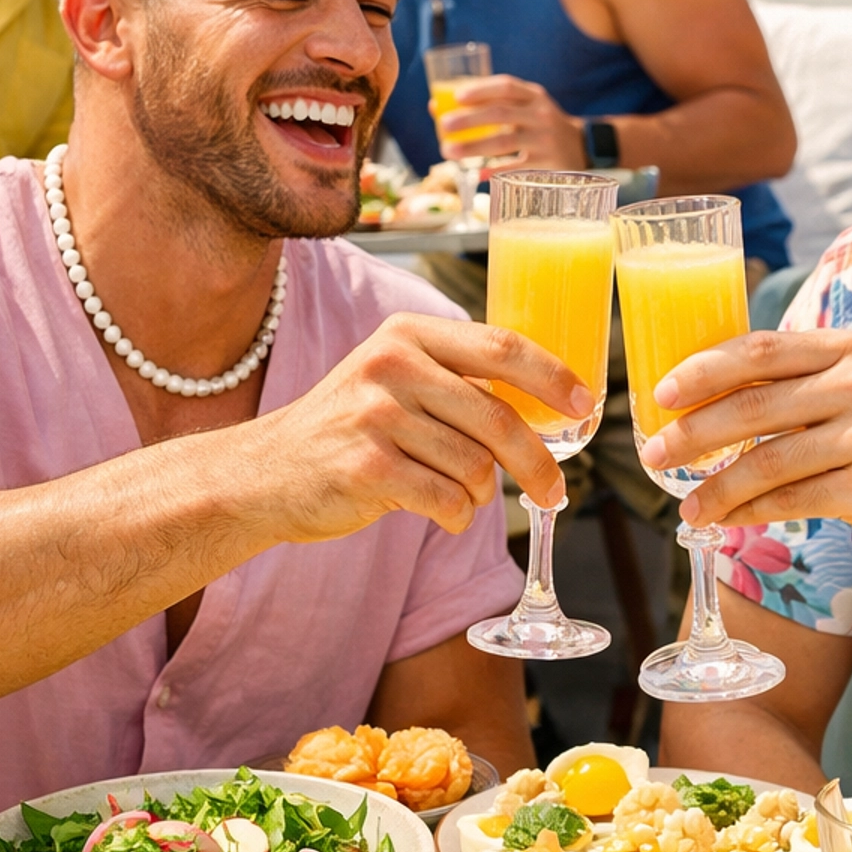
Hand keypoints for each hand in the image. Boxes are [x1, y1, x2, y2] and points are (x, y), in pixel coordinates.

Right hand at [261, 312, 592, 539]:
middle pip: (498, 416)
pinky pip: (447, 500)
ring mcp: (376, 415)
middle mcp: (392, 364)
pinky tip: (441, 515)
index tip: (586, 403)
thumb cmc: (348, 429)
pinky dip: (456, 517)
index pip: (502, 347)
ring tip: (461, 496)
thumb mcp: (395, 378)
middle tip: (557, 490)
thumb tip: (548, 402)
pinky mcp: (366, 467)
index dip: (553, 377)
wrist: (266, 473)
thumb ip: (457, 379)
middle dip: (537, 462)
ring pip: (475, 466)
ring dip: (481, 494)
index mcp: (409, 333)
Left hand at [436, 76, 587, 169]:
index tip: (456, 97)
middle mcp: (541, 114)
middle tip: (444, 127)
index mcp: (534, 95)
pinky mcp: (549, 164)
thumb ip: (489, 104)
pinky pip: (517, 169)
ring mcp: (546, 140)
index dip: (480, 90)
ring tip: (449, 152)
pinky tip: (477, 174)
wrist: (582, 147)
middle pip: (501, 114)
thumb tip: (436, 106)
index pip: (506, 86)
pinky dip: (495, 171)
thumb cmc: (539, 124)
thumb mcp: (525, 107)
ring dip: (474, 148)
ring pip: (505, 143)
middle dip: (469, 120)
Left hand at [638, 329, 851, 568]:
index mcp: (849, 349)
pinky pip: (793, 501)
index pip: (760, 350)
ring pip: (768, 461)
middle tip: (651, 452)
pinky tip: (726, 522)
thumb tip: (708, 399)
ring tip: (686, 507)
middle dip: (693, 432)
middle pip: (754, 404)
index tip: (660, 393)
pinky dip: (750, 514)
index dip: (703, 370)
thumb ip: (802, 385)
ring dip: (716, 487)